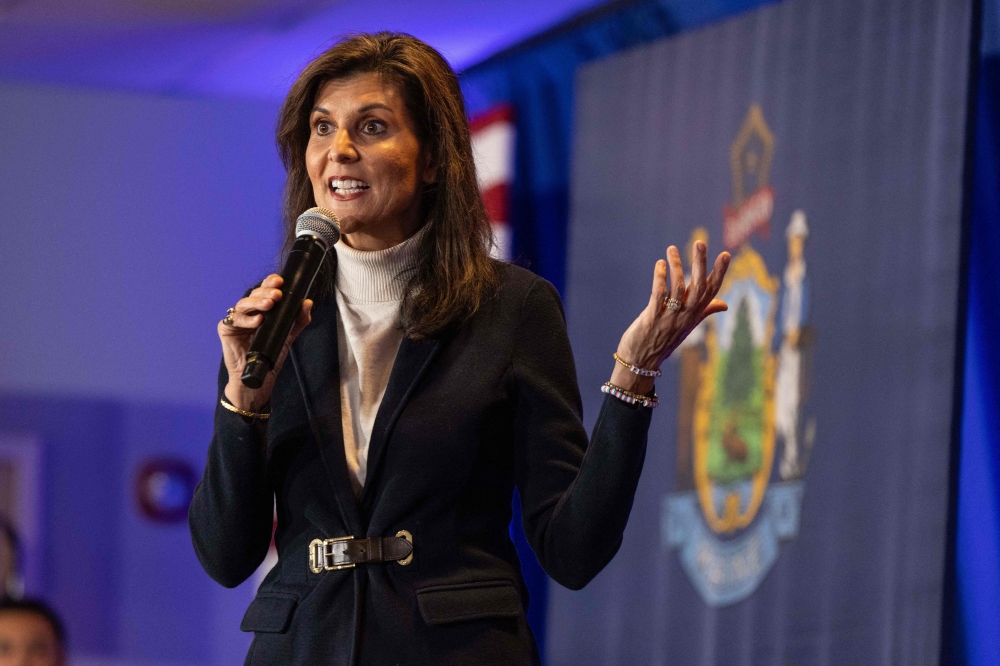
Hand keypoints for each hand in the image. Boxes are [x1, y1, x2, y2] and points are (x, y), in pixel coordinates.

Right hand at [218, 274, 312, 411]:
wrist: (258, 376)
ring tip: (269, 304)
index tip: (280, 280)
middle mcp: (247, 311)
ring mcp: (236, 319)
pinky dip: (246, 320)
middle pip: (253, 295)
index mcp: (260, 309)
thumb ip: (298, 320)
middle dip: (265, 292)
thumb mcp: (288, 334)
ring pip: (243, 304)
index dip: (270, 283)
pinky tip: (257, 321)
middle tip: (277, 294)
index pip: (264, 291)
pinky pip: (234, 321)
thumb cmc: (270, 354)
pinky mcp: (226, 329)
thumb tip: (307, 303)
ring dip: (256, 302)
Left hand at [611, 241, 730, 393]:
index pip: (712, 291)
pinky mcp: (652, 319)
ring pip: (678, 288)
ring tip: (671, 249)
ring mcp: (669, 318)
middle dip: (700, 263)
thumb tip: (724, 304)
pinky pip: (658, 296)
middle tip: (700, 242)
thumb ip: (704, 311)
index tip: (726, 254)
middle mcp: (685, 315)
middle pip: (698, 287)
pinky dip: (660, 279)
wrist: (641, 363)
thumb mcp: (687, 326)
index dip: (719, 272)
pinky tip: (660, 265)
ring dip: (676, 266)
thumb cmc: (664, 341)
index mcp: (694, 315)